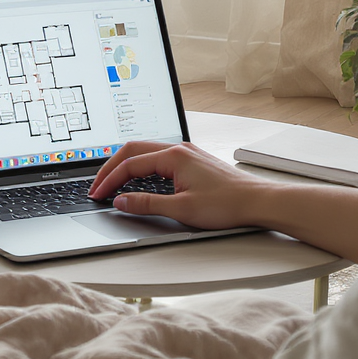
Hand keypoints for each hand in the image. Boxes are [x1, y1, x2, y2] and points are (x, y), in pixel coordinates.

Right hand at [87, 141, 272, 230]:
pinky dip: (140, 166)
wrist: (260, 201)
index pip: (130, 165)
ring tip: (112, 181)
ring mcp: (186, 153)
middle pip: (132, 150)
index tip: (98, 194)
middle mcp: (178, 149)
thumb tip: (121, 201)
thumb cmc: (228, 204)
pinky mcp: (192, 161)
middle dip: (111, 168)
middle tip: (97, 186)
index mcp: (173, 157)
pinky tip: (138, 178)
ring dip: (125, 165)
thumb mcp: (182, 209)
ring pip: (145, 151)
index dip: (109, 180)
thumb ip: (147, 204)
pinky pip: (157, 157)